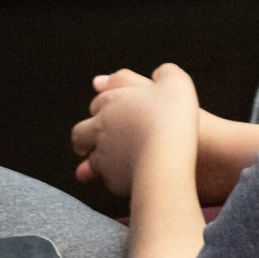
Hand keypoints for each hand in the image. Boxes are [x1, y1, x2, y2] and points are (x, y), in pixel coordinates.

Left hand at [72, 63, 200, 195]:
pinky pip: (107, 179)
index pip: (100, 102)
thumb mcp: (176, 84)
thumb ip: (166, 74)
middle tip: (83, 144)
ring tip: (88, 171)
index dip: (104, 107)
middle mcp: (102, 126)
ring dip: (90, 164)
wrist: (167, 154)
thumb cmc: (172, 116)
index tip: (105, 112)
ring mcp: (104, 153)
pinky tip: (120, 183)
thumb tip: (159, 74)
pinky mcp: (112, 177)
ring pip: (91, 159)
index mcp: (112, 101)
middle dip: (82, 138)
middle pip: (82, 131)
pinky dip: (112, 180)